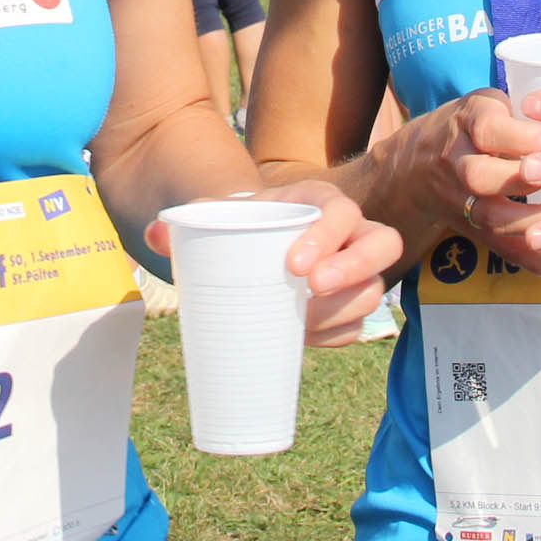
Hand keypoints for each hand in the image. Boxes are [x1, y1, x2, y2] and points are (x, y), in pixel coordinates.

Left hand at [143, 182, 403, 347]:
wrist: (249, 246)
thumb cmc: (239, 227)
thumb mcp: (218, 217)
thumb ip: (187, 222)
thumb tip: (156, 235)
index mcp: (321, 202)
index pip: (344, 210)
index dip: (328, 235)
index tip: (292, 265)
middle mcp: (350, 232)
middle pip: (383, 244)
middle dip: (353, 269)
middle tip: (309, 290)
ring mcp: (357, 269)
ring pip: (374, 289)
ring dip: (342, 310)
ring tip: (300, 323)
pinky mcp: (351, 303)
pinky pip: (359, 324)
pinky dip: (336, 334)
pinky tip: (304, 338)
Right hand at [383, 88, 540, 276]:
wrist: (416, 164)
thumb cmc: (471, 126)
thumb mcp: (487, 104)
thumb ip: (520, 112)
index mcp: (467, 123)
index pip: (486, 129)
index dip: (519, 137)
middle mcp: (457, 162)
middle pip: (479, 177)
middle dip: (520, 183)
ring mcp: (460, 199)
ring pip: (489, 217)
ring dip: (534, 222)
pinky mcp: (471, 228)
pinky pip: (499, 247)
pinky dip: (533, 258)